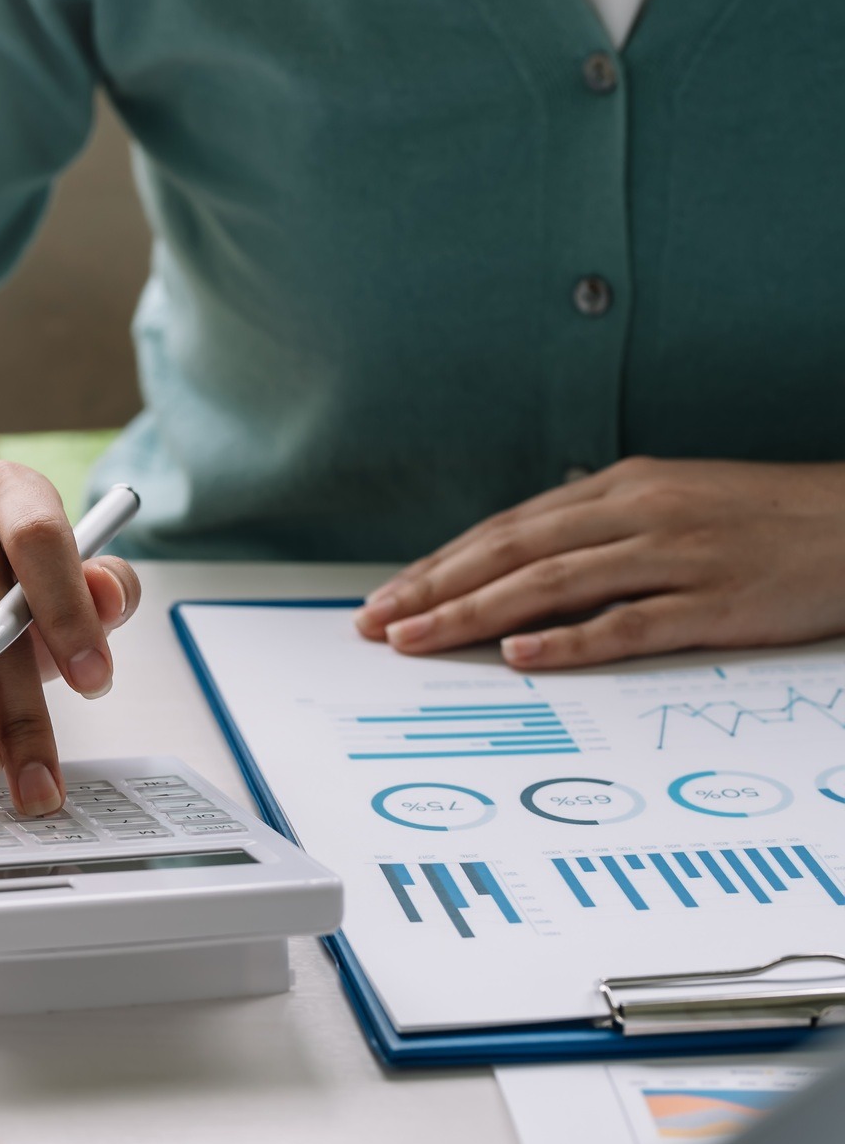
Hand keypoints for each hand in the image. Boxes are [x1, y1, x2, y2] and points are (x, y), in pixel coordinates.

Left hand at [354, 458, 844, 667]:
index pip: (508, 529)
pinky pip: (627, 623)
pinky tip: (516, 655)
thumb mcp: (673, 505)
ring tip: (417, 638)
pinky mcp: (713, 602)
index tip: (388, 595)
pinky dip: (567, 640)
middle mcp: (637, 513)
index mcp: (622, 488)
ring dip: (473, 613)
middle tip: (376, 622)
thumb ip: (601, 531)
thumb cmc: (767, 522)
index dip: (441, 563)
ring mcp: (674, 556)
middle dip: (435, 588)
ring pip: (551, 584)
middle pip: (512, 552)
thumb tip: (526, 565)